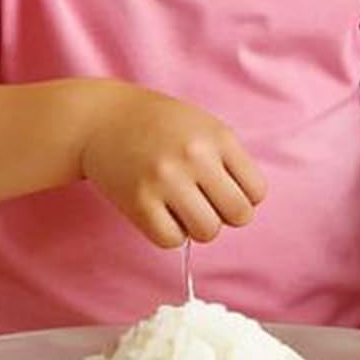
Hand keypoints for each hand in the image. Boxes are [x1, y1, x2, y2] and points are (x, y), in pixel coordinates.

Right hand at [78, 85, 266, 248]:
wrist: (102, 119)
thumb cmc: (160, 126)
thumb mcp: (204, 127)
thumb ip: (228, 161)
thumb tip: (245, 206)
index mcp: (219, 137)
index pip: (256, 192)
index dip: (243, 197)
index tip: (222, 190)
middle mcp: (196, 157)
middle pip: (238, 215)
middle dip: (224, 215)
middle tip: (203, 202)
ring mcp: (166, 180)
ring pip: (208, 232)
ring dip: (198, 227)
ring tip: (181, 207)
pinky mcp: (138, 202)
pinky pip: (172, 240)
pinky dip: (170, 233)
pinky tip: (160, 212)